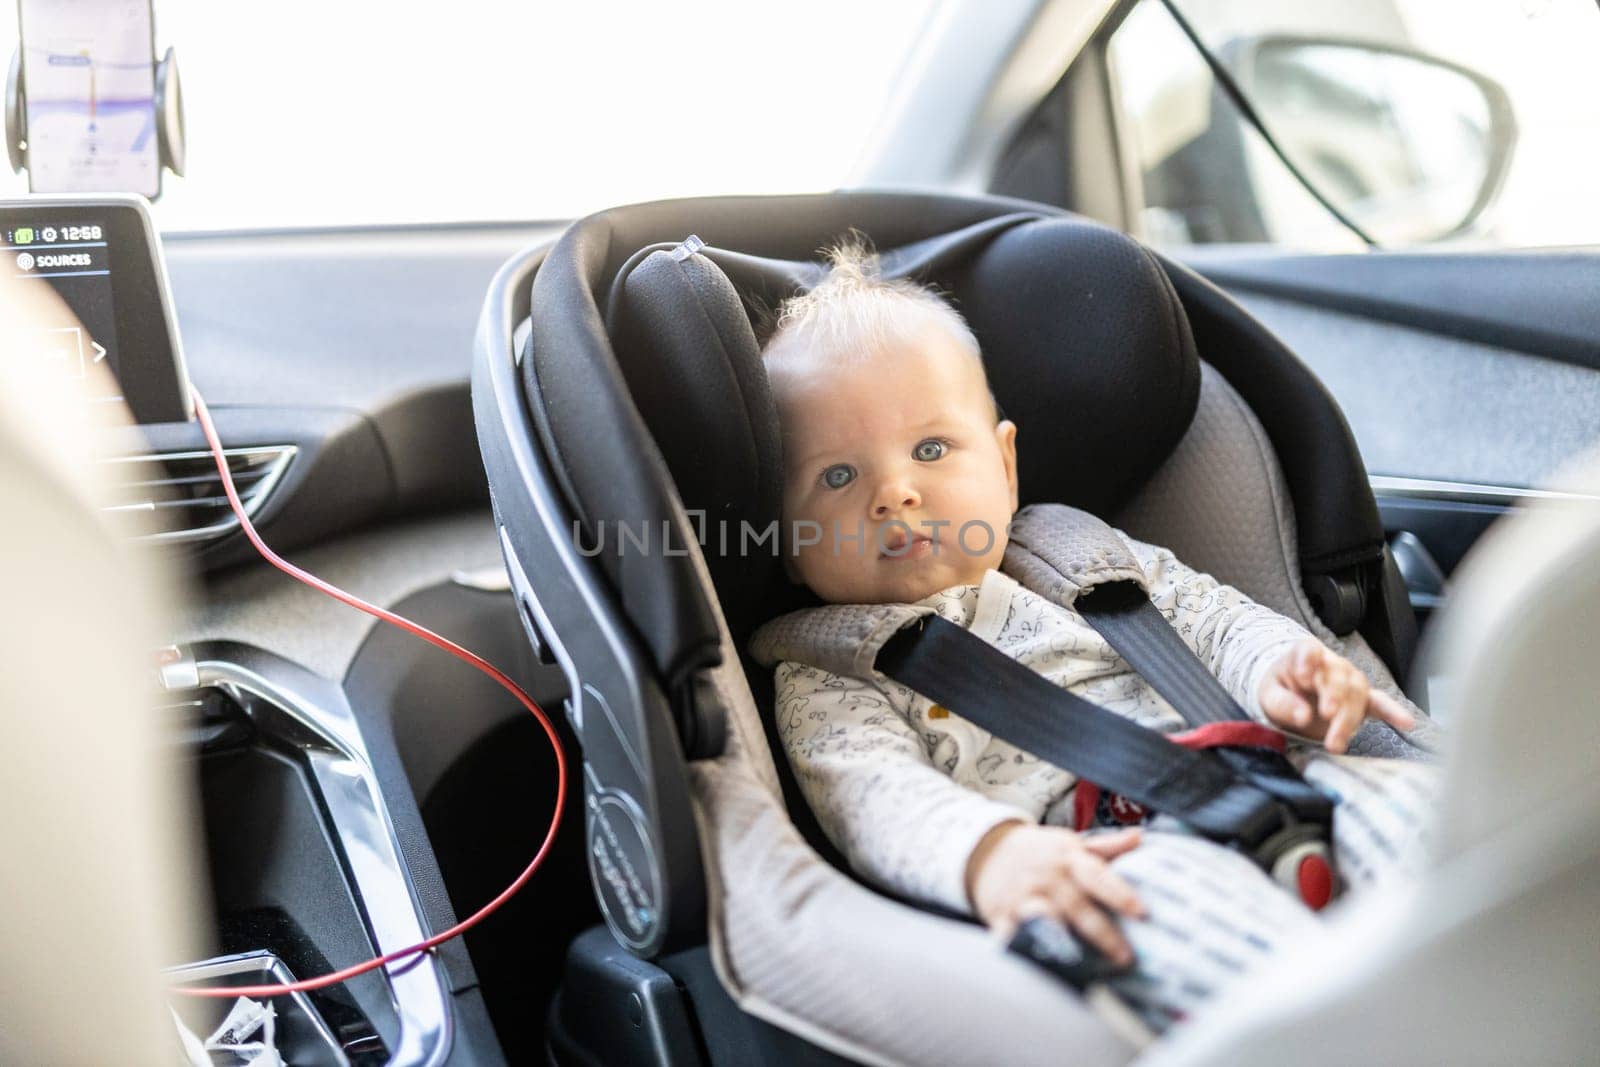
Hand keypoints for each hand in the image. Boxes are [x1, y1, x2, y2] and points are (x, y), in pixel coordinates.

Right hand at [965, 822, 1145, 964]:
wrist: (986, 850)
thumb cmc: (1039, 852)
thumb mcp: (1069, 844)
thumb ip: (1106, 846)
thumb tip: (1139, 836)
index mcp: (1069, 858)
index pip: (1098, 876)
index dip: (1119, 893)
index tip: (1142, 912)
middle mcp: (1049, 878)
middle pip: (1077, 907)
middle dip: (1102, 934)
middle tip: (1125, 957)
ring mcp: (1025, 896)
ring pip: (1046, 921)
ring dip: (1062, 940)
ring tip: (1082, 964)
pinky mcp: (1003, 915)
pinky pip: (1015, 935)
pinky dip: (1023, 948)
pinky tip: (1036, 964)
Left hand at [1258, 638, 1416, 753]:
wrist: (1291, 694)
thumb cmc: (1280, 689)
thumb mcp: (1269, 694)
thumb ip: (1283, 703)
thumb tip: (1303, 716)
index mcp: (1304, 654)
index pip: (1309, 650)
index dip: (1309, 661)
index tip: (1304, 678)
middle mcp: (1332, 664)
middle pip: (1337, 678)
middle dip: (1334, 698)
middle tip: (1327, 716)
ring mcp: (1350, 681)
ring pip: (1356, 695)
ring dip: (1348, 720)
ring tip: (1335, 744)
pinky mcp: (1362, 699)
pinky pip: (1380, 704)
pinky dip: (1393, 712)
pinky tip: (1406, 723)